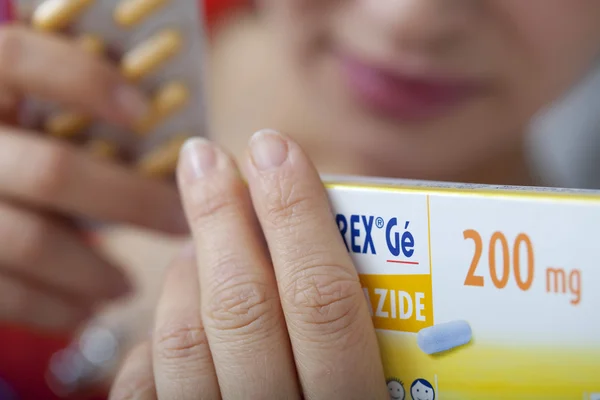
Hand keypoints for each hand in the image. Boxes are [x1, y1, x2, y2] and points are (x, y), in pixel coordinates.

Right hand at [0, 25, 187, 331]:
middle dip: (132, 202)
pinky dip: (53, 309)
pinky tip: (84, 311)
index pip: (19, 57)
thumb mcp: (26, 118)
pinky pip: (5, 295)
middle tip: (181, 221)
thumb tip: (174, 135)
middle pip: (52, 171)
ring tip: (128, 286)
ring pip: (31, 242)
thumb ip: (72, 114)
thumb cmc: (15, 155)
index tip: (143, 111)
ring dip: (94, 271)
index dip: (84, 79)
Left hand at [109, 130, 386, 398]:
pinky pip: (143, 388)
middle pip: (243, 309)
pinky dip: (154, 335)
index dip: (298, 215)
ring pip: (186, 342)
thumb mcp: (403, 390)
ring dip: (189, 270)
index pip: (325, 301)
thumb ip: (388, 338)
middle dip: (222, 219)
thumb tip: (373, 242)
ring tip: (200, 234)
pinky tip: (177, 304)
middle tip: (207, 158)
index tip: (275, 148)